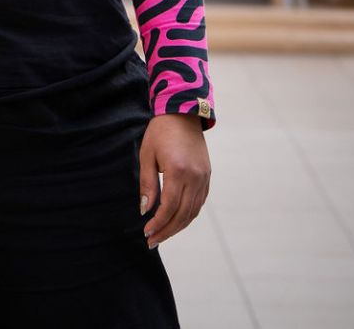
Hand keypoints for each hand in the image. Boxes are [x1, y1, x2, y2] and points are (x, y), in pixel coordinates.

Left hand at [138, 113, 210, 248]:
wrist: (183, 113)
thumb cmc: (160, 132)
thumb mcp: (147, 155)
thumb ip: (147, 183)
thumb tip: (145, 210)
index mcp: (178, 170)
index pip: (169, 207)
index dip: (158, 223)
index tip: (147, 232)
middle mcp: (194, 177)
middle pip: (182, 214)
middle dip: (167, 230)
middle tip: (152, 241)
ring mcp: (203, 177)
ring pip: (193, 211)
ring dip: (178, 226)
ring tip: (163, 234)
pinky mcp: (207, 175)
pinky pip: (199, 202)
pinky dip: (189, 214)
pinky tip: (177, 220)